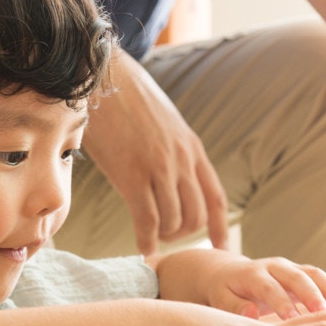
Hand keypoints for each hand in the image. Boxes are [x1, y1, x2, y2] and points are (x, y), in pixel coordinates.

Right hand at [82, 49, 228, 255]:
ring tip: (148, 234)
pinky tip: (141, 247)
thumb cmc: (128, 100)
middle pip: (197, 216)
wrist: (105, 78)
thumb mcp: (165, 123)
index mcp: (192, 148)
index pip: (215, 196)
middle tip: (164, 235)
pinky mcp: (133, 174)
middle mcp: (182, 160)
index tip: (221, 247)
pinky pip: (147, 220)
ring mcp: (159, 168)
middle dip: (183, 234)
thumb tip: (172, 176)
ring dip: (162, 236)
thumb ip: (174, 150)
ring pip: (173, 221)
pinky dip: (145, 240)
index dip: (220, 227)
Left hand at [152, 249, 325, 318]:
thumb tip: (250, 313)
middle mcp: (274, 266)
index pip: (269, 287)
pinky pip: (321, 280)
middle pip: (297, 277)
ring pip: (314, 276)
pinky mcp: (301, 274)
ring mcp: (290, 268)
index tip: (291, 319)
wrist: (228, 274)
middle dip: (312, 295)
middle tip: (324, 315)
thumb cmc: (223, 291)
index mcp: (252, 272)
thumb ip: (233, 306)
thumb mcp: (219, 298)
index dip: (281, 302)